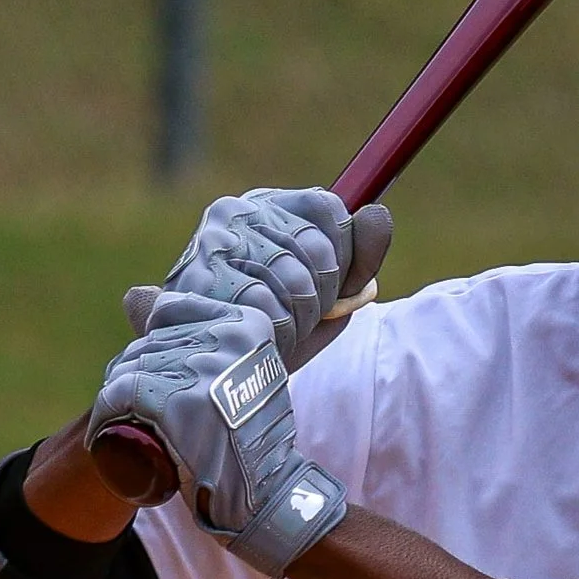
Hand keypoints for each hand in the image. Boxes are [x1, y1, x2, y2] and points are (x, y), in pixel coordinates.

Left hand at [85, 296, 350, 578]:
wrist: (265, 494)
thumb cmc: (248, 435)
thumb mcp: (239, 372)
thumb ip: (198, 332)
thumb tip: (133, 295)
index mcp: (247, 324)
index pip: (169, 310)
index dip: (159, 345)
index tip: (169, 379)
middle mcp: (227, 339)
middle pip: (148, 342)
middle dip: (137, 375)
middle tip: (145, 412)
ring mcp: (202, 370)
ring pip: (130, 367)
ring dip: (121, 399)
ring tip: (131, 425)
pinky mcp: (175, 403)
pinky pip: (120, 395)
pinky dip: (107, 416)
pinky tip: (108, 434)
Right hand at [123, 188, 393, 367]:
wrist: (212, 372)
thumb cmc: (274, 329)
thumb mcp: (327, 294)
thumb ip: (359, 258)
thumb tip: (378, 215)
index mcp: (269, 206)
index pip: (329, 211)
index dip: (342, 258)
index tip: (327, 286)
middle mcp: (237, 212)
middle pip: (317, 250)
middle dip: (321, 296)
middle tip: (295, 316)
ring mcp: (215, 242)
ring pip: (295, 281)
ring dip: (297, 319)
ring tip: (274, 328)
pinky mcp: (199, 278)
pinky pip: (266, 308)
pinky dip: (272, 334)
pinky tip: (256, 337)